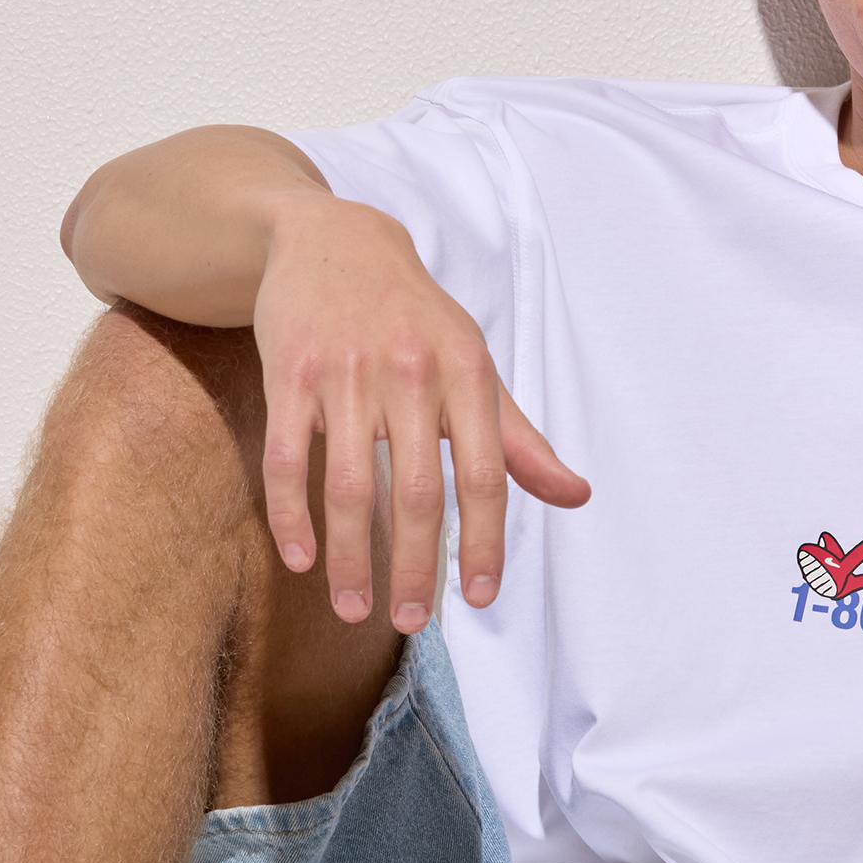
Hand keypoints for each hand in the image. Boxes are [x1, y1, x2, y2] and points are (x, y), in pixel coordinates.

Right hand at [252, 197, 589, 628]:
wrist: (331, 239)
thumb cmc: (413, 317)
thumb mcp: (473, 364)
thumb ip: (519, 439)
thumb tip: (576, 496)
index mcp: (466, 373)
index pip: (485, 475)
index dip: (484, 542)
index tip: (479, 598)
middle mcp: (410, 372)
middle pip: (416, 492)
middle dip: (416, 567)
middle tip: (411, 623)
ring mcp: (345, 372)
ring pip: (348, 485)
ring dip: (351, 557)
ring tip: (356, 608)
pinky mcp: (289, 372)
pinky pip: (286, 458)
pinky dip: (292, 516)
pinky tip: (301, 559)